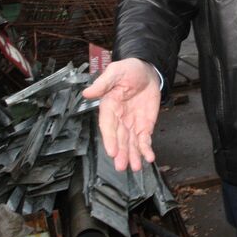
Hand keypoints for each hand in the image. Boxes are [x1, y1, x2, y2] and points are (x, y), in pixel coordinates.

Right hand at [83, 57, 160, 171]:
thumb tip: (87, 92)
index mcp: (109, 106)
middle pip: (119, 139)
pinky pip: (144, 139)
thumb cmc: (128, 70)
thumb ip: (103, 83)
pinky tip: (149, 157)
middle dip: (121, 153)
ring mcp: (132, 124)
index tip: (112, 151)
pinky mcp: (144, 125)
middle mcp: (119, 118)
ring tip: (135, 167)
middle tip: (122, 166)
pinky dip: (146, 149)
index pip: (108, 126)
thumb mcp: (116, 71)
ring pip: (131, 143)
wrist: (147, 71)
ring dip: (133, 156)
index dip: (110, 139)